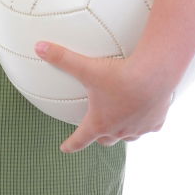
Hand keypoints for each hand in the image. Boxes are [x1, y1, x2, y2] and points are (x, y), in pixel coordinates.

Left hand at [34, 42, 173, 152]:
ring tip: (121, 121)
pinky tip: (146, 111)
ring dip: (122, 130)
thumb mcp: (86, 67)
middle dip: (98, 136)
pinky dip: (145, 122)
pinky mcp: (156, 122)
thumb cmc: (120, 75)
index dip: (71, 144)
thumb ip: (62, 57)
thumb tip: (39, 47)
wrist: (154, 76)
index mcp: (99, 122)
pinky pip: (149, 126)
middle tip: (95, 130)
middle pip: (105, 139)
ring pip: (128, 135)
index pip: (80, 139)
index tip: (64, 148)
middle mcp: (119, 130)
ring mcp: (139, 128)